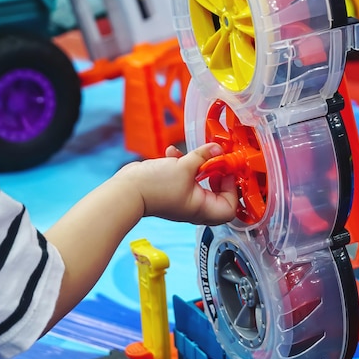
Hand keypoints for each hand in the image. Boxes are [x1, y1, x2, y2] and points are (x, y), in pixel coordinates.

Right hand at [114, 143, 237, 225]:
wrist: (126, 190)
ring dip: (198, 165)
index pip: (230, 207)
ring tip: (194, 155)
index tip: (227, 169)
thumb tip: (217, 149)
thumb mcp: (185, 166)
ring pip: (201, 183)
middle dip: (218, 174)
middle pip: (219, 194)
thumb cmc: (154, 187)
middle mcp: (195, 207)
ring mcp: (183, 199)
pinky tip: (172, 153)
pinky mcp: (172, 190)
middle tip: (217, 161)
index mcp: (202, 209)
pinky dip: (182, 165)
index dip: (232, 188)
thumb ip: (203, 156)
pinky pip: (184, 177)